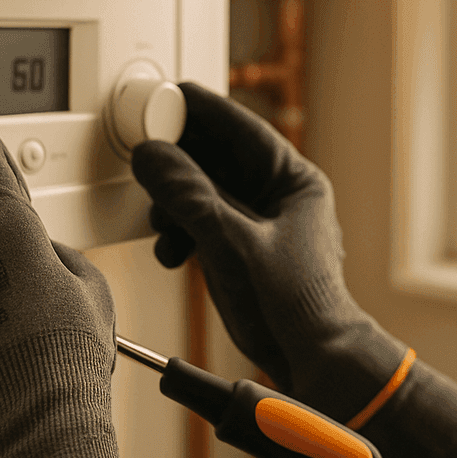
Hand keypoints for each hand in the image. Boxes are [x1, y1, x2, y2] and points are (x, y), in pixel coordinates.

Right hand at [130, 83, 406, 423]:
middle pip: (216, 158)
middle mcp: (275, 196)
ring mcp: (256, 223)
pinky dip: (179, 231)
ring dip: (174, 203)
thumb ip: (190, 197)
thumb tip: (152, 156)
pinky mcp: (238, 250)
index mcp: (293, 180)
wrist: (311, 362)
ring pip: (202, 192)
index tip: (165, 95)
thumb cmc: (297, 305)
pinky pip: (199, 223)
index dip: (201, 111)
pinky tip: (172, 251)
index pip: (241, 129)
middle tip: (145, 156)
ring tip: (161, 219)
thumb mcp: (234, 242)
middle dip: (178, 162)